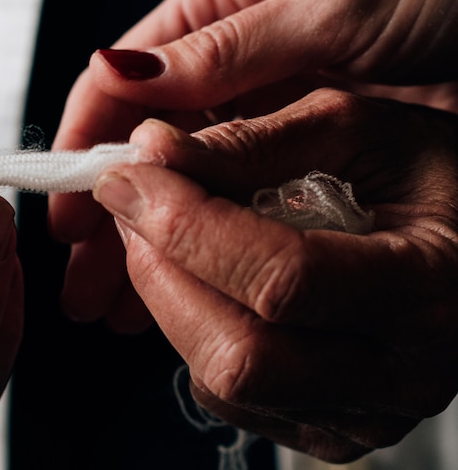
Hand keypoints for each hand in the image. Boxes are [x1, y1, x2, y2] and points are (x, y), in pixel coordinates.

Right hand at [51, 0, 457, 326]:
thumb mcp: (332, 10)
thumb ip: (224, 50)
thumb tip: (114, 73)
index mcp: (216, 7)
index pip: (119, 81)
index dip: (85, 148)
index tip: (70, 212)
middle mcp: (227, 63)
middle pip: (140, 145)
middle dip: (110, 215)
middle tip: (86, 284)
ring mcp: (262, 113)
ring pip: (180, 185)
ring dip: (149, 243)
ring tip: (121, 308)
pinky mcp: (299, 154)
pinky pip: (231, 204)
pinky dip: (203, 246)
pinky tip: (186, 289)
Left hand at [92, 88, 457, 461]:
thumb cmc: (431, 176)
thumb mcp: (357, 130)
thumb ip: (252, 142)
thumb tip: (151, 151)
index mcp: (428, 283)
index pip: (280, 278)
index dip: (185, 226)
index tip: (128, 179)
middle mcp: (404, 368)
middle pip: (241, 352)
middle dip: (161, 272)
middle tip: (133, 205)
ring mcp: (367, 410)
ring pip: (226, 381)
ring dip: (167, 298)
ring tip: (162, 234)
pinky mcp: (330, 425)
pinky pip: (230, 397)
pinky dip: (192, 331)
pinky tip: (204, 278)